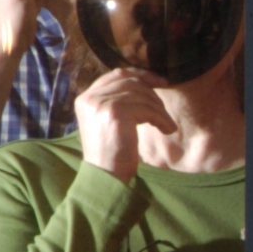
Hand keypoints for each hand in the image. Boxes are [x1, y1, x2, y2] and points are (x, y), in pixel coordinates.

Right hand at [75, 68, 175, 183]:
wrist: (104, 176)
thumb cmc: (112, 154)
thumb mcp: (109, 123)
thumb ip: (117, 103)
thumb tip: (145, 85)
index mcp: (85, 98)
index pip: (116, 75)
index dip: (140, 75)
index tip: (159, 82)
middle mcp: (90, 98)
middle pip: (129, 81)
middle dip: (152, 90)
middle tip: (166, 105)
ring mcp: (101, 104)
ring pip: (141, 94)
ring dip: (159, 109)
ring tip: (167, 124)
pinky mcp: (115, 114)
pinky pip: (147, 109)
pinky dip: (161, 118)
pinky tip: (167, 129)